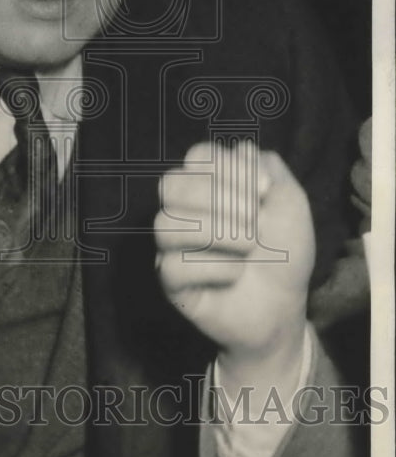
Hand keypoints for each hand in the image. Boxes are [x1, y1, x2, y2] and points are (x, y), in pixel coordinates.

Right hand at [155, 141, 313, 393]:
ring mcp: (173, 244)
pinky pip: (173, 265)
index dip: (229, 168)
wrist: (285, 304)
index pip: (197, 155)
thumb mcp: (291, 203)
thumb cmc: (284, 252)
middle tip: (254, 222)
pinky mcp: (170, 280)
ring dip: (217, 233)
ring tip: (248, 248)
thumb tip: (241, 151)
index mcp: (209, 184)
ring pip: (166, 224)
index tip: (264, 191)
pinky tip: (235, 275)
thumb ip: (269, 168)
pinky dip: (213, 268)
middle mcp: (184, 209)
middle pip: (171, 184)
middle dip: (218, 199)